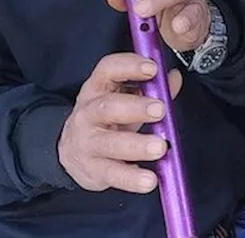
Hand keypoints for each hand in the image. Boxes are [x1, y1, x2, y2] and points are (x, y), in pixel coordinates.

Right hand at [58, 53, 183, 193]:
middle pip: (108, 106)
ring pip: (109, 143)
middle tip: (160, 110)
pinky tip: (149, 179)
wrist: (71, 151)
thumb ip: (151, 89)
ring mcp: (88, 142)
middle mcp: (88, 112)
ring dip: (137, 145)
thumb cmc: (105, 120)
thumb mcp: (125, 99)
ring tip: (160, 147)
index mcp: (98, 89)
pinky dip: (131, 178)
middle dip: (136, 107)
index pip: (108, 69)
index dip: (129, 66)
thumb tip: (173, 78)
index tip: (152, 68)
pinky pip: (112, 173)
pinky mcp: (92, 168)